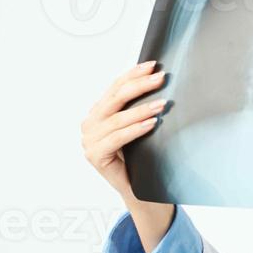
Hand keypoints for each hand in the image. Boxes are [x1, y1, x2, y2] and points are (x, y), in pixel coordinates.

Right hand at [81, 60, 168, 198]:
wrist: (138, 188)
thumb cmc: (140, 156)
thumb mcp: (138, 127)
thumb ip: (137, 108)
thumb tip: (157, 81)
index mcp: (98, 113)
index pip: (115, 88)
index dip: (132, 75)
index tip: (152, 65)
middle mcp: (90, 123)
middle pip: (115, 99)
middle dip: (139, 86)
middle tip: (160, 78)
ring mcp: (90, 140)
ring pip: (117, 119)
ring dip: (142, 110)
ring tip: (163, 104)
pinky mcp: (95, 155)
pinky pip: (117, 138)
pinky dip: (136, 129)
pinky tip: (152, 123)